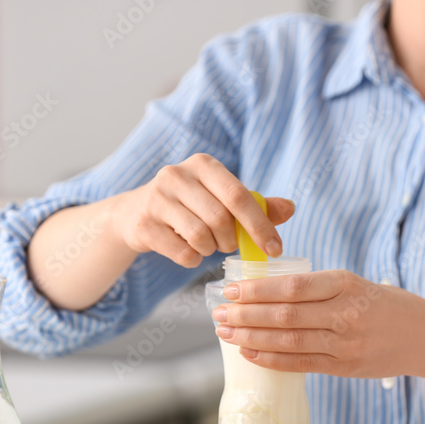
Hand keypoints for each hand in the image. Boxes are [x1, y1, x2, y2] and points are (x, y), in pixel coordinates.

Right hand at [112, 153, 294, 267]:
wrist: (135, 213)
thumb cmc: (189, 206)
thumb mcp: (221, 198)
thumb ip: (255, 204)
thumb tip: (290, 208)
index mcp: (203, 164)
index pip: (239, 196)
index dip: (260, 226)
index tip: (275, 249)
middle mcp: (177, 175)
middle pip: (221, 219)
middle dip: (230, 240)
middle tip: (226, 244)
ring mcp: (157, 198)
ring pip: (200, 237)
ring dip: (210, 249)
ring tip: (206, 244)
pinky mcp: (143, 224)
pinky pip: (182, 253)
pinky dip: (192, 259)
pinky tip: (188, 251)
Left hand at [212, 270, 424, 377]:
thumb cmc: (386, 305)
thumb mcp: (356, 284)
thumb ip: (318, 288)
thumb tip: (267, 291)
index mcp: (345, 284)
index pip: (291, 287)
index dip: (256, 290)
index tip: (231, 289)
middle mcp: (345, 313)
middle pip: (284, 315)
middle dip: (245, 314)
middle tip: (218, 313)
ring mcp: (345, 343)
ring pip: (288, 340)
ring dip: (251, 337)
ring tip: (226, 332)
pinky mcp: (345, 367)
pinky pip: (300, 363)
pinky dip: (272, 358)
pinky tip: (250, 352)